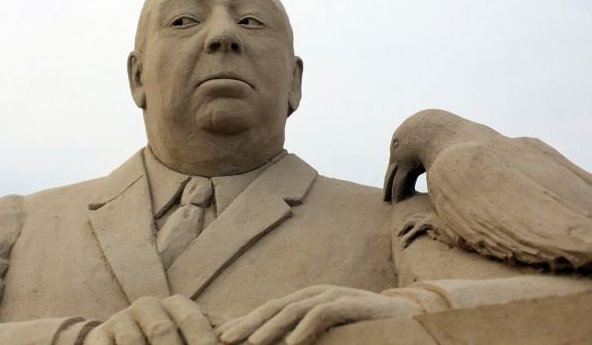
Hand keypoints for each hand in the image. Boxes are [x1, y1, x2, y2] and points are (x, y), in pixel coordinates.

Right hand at [83, 295, 215, 344]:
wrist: (121, 341)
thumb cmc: (172, 341)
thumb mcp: (191, 335)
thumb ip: (212, 336)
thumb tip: (246, 340)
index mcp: (177, 305)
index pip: (193, 320)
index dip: (203, 340)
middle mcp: (149, 306)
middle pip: (162, 331)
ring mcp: (122, 319)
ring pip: (132, 342)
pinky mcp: (99, 335)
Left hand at [217, 285, 421, 344]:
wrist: (409, 318)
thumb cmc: (365, 329)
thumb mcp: (331, 332)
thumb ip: (307, 334)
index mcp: (308, 299)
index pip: (271, 309)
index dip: (246, 321)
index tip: (223, 336)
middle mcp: (317, 294)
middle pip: (276, 306)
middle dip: (249, 323)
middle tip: (226, 339)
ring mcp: (335, 296)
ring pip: (295, 309)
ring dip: (272, 328)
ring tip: (253, 344)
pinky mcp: (353, 304)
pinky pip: (324, 314)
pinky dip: (307, 328)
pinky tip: (292, 344)